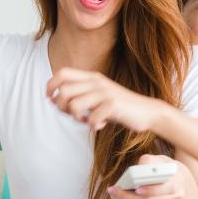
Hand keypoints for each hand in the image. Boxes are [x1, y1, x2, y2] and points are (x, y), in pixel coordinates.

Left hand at [46, 67, 163, 132]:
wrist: (147, 112)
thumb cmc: (119, 108)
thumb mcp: (98, 96)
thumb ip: (79, 96)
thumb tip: (54, 100)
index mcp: (92, 77)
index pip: (62, 73)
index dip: (50, 85)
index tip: (50, 99)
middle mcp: (97, 82)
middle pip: (64, 91)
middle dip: (62, 107)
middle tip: (73, 115)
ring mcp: (105, 92)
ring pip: (74, 105)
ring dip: (76, 118)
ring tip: (87, 120)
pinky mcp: (113, 105)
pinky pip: (91, 118)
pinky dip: (93, 126)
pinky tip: (101, 125)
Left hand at [108, 155, 188, 198]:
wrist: (175, 177)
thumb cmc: (164, 166)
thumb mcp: (159, 158)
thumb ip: (148, 161)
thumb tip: (137, 169)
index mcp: (177, 182)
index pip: (164, 189)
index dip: (150, 190)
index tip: (136, 188)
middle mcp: (174, 197)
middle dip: (128, 197)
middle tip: (114, 190)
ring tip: (113, 194)